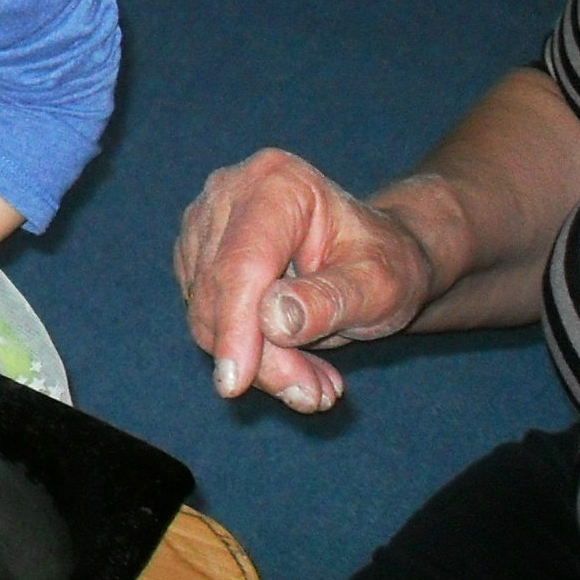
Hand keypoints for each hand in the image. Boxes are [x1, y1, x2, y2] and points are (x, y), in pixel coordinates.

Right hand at [174, 147, 438, 413]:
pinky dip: (244, 352)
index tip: (236, 385)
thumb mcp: (380, 287)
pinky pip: (203, 317)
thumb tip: (272, 321)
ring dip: (256, 361)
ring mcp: (205, 221)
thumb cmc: (384, 265)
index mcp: (278, 184)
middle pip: (219, 291)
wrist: (372, 256)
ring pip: (204, 311)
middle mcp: (229, 193)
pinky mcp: (195, 253)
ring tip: (313, 382)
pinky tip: (291, 361)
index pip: (241, 264)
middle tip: (314, 396)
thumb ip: (330, 301)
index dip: (235, 326)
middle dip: (259, 357)